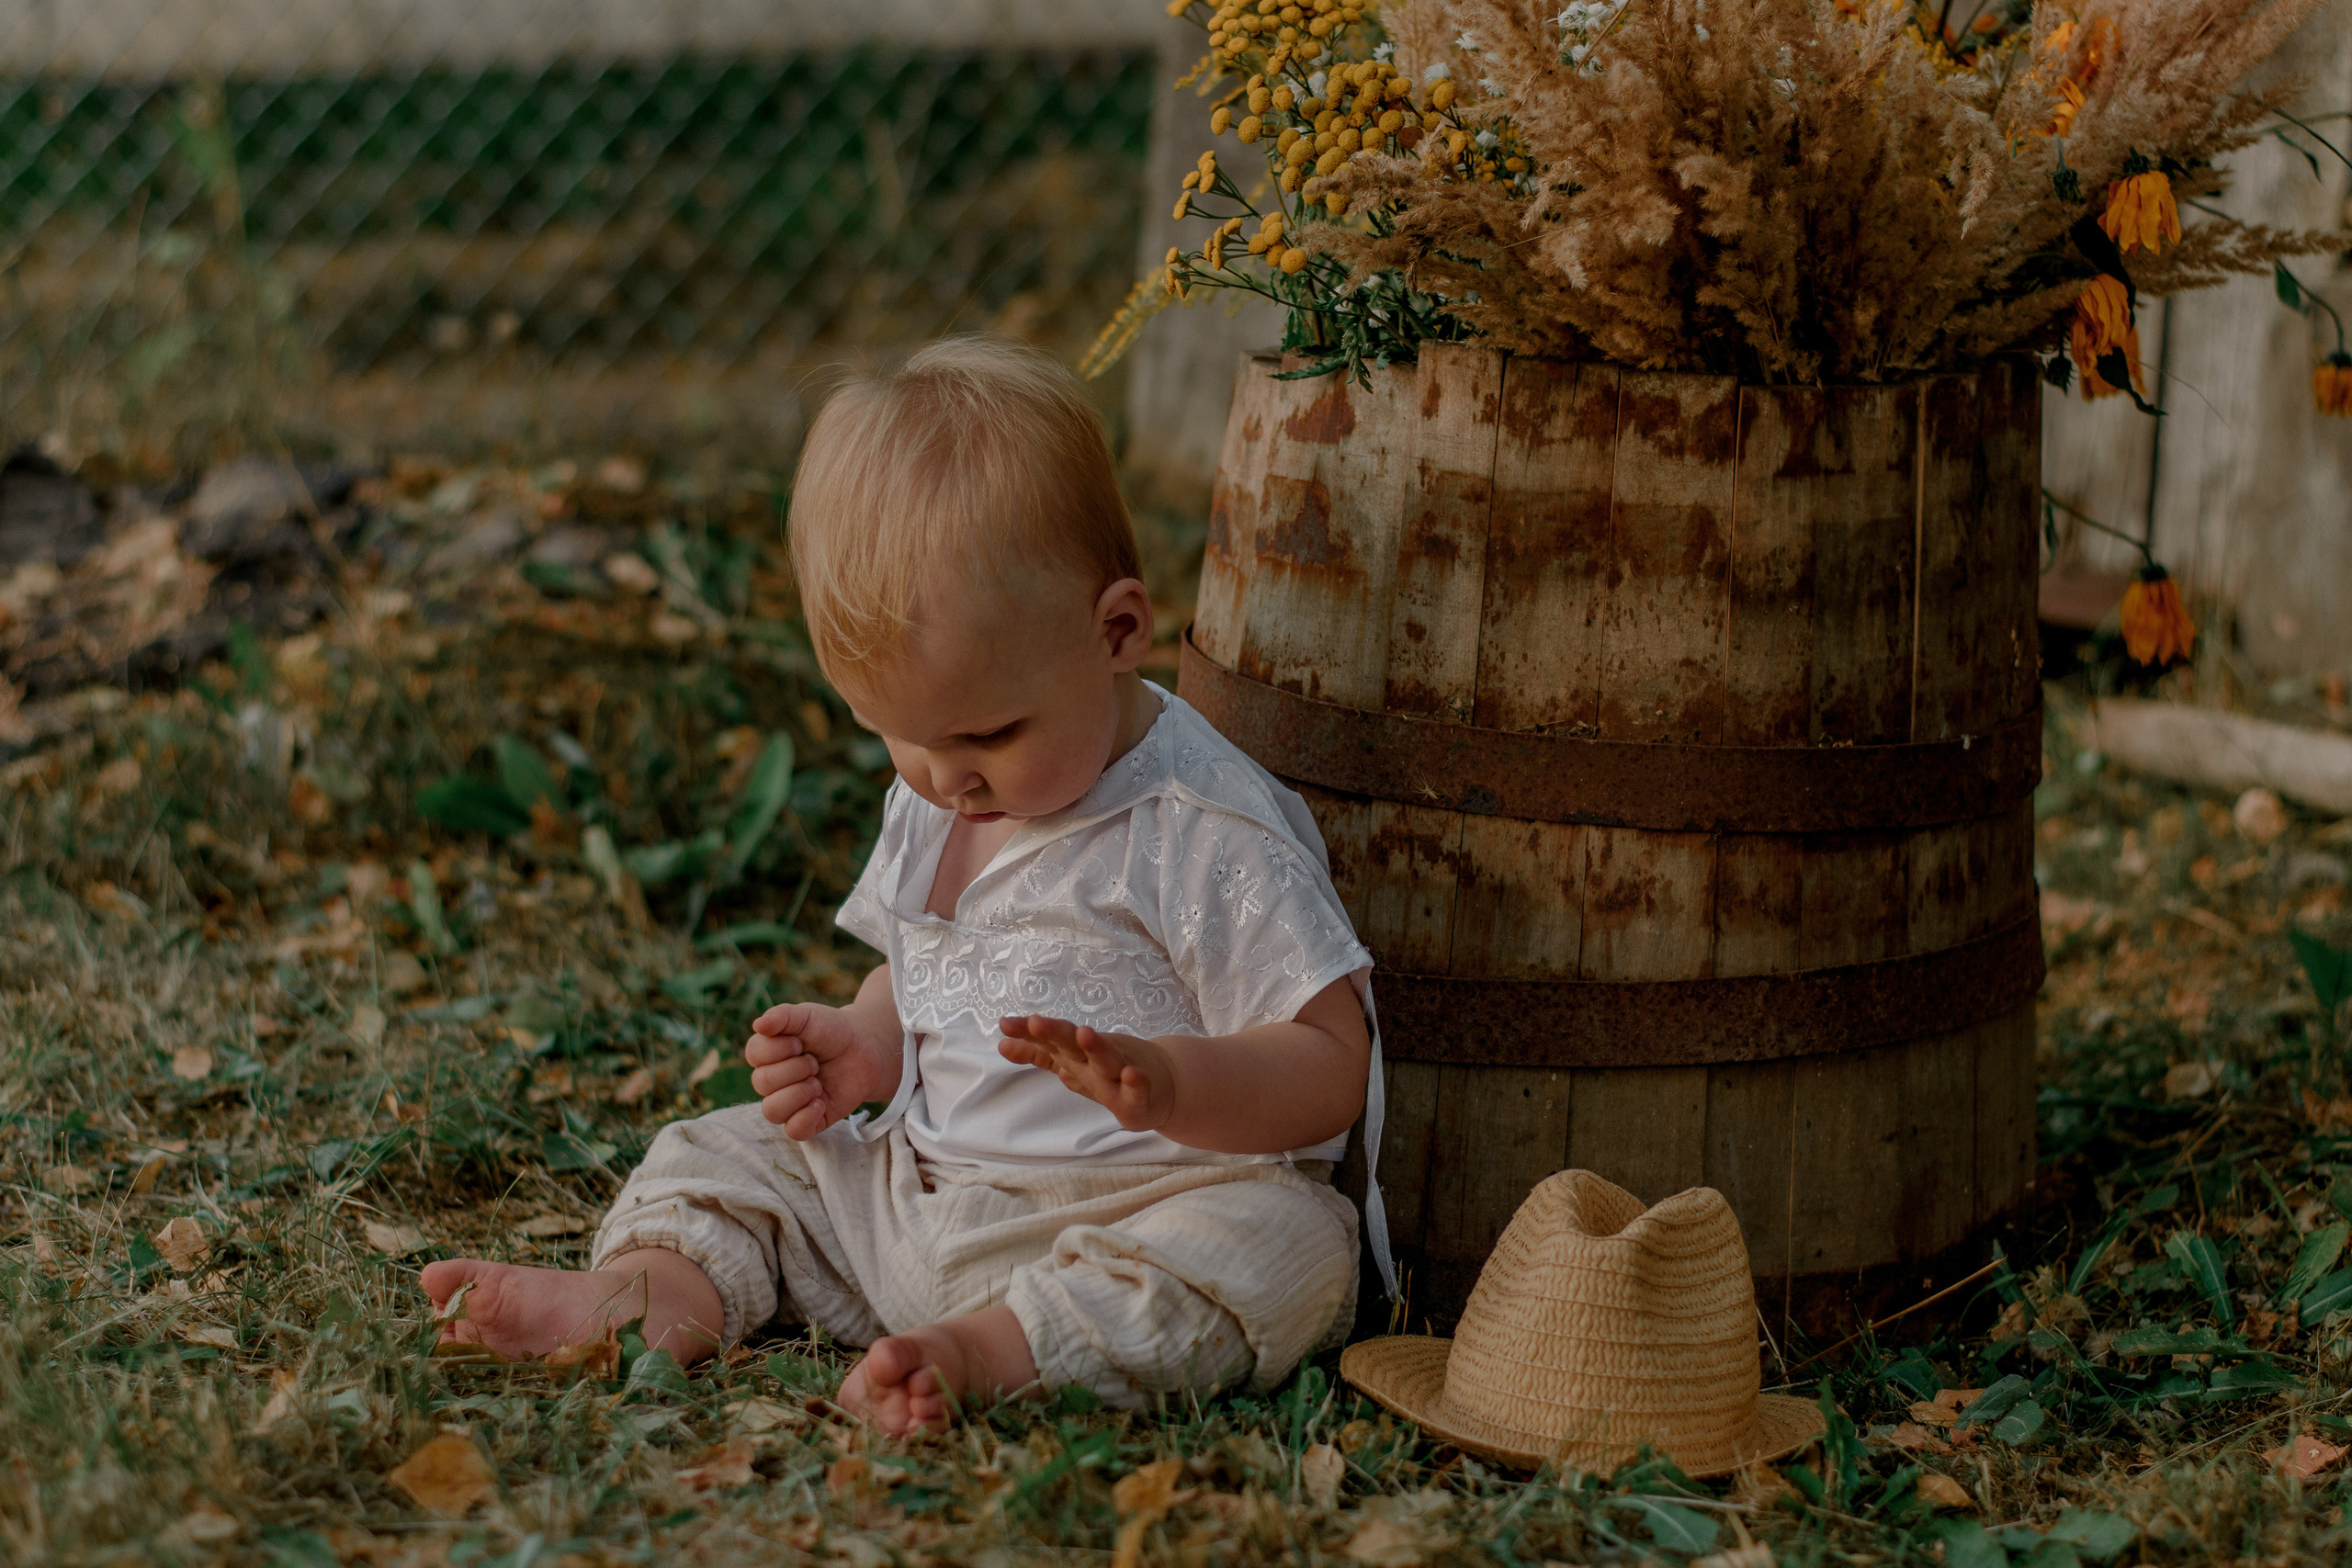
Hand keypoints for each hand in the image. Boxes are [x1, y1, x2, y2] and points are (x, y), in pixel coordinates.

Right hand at [744, 1002, 891, 1138]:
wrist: (864, 1047)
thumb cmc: (831, 1029)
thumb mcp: (807, 1015)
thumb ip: (783, 1016)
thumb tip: (758, 1025)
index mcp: (767, 1053)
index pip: (754, 1054)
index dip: (778, 1049)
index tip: (800, 1042)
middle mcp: (773, 1080)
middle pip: (762, 1082)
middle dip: (794, 1069)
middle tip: (815, 1062)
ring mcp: (790, 1102)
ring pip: (772, 1111)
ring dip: (797, 1094)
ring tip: (817, 1083)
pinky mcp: (809, 1120)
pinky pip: (793, 1132)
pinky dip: (805, 1118)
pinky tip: (820, 1104)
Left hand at [997, 1014, 1175, 1132]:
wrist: (1162, 1083)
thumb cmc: (1109, 1070)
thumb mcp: (1070, 1061)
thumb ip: (1038, 1053)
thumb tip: (1001, 1043)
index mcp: (1076, 1053)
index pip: (1049, 1039)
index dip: (1027, 1033)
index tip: (1004, 1024)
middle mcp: (1096, 1059)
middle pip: (1073, 1043)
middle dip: (1055, 1032)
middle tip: (1036, 1022)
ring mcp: (1120, 1074)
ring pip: (1107, 1059)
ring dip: (1096, 1047)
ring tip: (1084, 1033)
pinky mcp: (1140, 1096)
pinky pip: (1138, 1088)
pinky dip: (1136, 1080)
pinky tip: (1130, 1073)